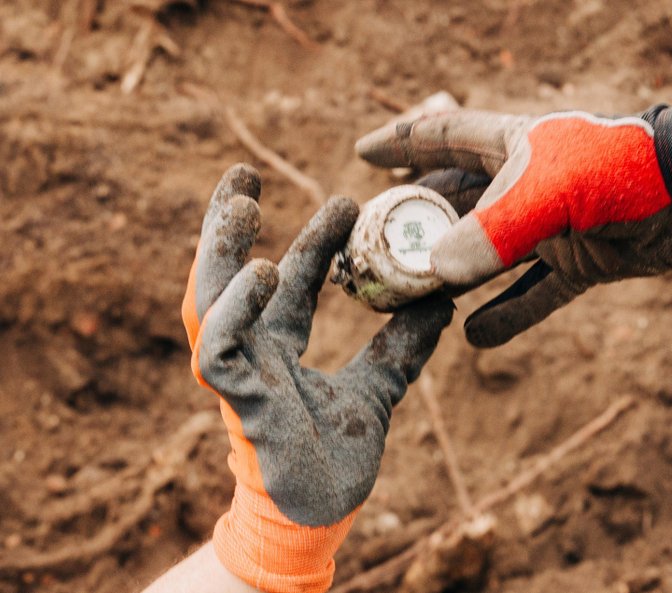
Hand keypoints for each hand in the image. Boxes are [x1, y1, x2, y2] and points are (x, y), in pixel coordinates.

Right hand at [181, 164, 452, 592]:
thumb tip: (440, 305)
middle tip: (242, 173)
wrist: (321, 518)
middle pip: (231, 275)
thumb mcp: (378, 390)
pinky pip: (222, 347)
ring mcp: (240, 374)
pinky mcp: (236, 400)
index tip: (345, 200)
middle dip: (230, 225)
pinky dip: (237, 308)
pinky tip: (264, 272)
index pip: (292, 282)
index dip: (312, 241)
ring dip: (220, 251)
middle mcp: (254, 352)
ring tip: (242, 203)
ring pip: (211, 301)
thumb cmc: (334, 460)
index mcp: (281, 348)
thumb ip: (401, 348)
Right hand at [356, 108, 671, 346]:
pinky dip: (508, 315)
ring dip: (454, 280)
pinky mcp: (582, 262)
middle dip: (418, 228)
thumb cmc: (619, 174)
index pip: (443, 137)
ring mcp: (553, 225)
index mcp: (514, 146)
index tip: (365, 155)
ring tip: (413, 304)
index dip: (403, 144)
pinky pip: (534, 294)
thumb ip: (490, 233)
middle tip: (376, 254)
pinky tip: (476, 338)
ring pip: (489, 255)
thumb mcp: (546, 197)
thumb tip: (436, 274)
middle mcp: (528, 184)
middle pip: (457, 205)